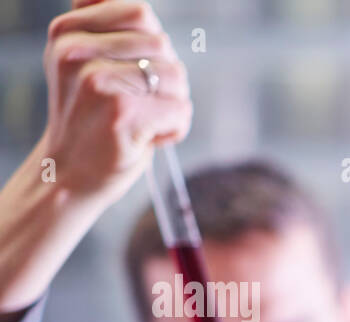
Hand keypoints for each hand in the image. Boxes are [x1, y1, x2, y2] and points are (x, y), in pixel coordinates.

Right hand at [0, 0, 190, 312]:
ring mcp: (97, 81)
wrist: (71, 174)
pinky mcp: (121, 112)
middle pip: (163, 44)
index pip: (140, 12)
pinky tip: (147, 138)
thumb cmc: (90, 117)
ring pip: (176, 75)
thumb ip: (108, 27)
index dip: (152, 47)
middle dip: (166, 77)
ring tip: (142, 121)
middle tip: (141, 104)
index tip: (131, 73)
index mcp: (66, 32)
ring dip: (172, 104)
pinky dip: (175, 128)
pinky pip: (181, 109)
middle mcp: (75, 51)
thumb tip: (140, 6)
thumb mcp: (85, 62)